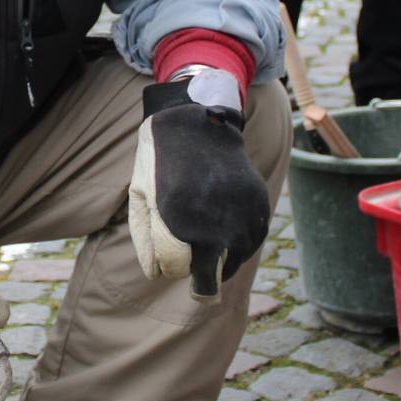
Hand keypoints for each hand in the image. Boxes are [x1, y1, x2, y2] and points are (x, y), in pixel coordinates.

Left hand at [128, 72, 269, 299]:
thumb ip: (147, 242)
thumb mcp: (140, 199)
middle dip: (203, 273)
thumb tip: (158, 276)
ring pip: (236, 261)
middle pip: (214, 276)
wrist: (197, 124)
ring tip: (209, 232)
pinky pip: (252, 240)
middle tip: (194, 255)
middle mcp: (218, 222)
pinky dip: (240, 240)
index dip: (179, 273)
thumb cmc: (160, 164)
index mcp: (182, 222)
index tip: (178, 267)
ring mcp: (243, 215)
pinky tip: (226, 220)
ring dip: (223, 257)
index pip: (187, 274)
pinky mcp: (260, 206)